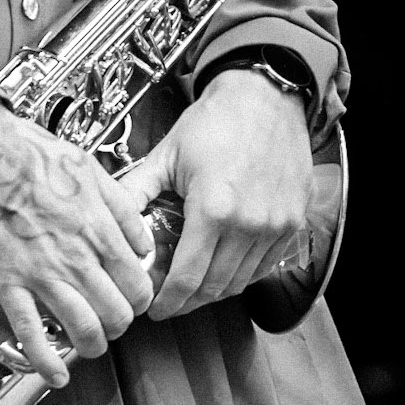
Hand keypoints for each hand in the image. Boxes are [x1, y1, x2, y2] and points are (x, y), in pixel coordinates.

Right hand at [0, 101, 155, 385]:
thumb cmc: (31, 155)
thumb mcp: (92, 170)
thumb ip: (122, 209)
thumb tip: (142, 241)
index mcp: (98, 229)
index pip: (139, 284)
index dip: (141, 298)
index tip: (134, 297)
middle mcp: (76, 257)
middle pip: (118, 314)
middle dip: (120, 323)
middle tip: (113, 319)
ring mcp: (42, 275)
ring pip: (84, 330)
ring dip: (92, 345)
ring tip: (90, 343)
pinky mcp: (9, 284)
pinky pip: (30, 335)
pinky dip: (46, 363)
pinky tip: (55, 373)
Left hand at [122, 68, 313, 319]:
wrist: (265, 96)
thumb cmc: (218, 119)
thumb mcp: (168, 154)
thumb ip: (136, 191)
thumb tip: (110, 220)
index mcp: (213, 209)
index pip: (187, 278)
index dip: (168, 301)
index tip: (155, 307)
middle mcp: (249, 224)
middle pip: (214, 288)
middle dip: (187, 301)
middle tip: (170, 300)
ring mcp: (275, 226)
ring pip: (241, 282)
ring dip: (215, 290)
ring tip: (195, 284)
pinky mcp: (293, 222)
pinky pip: (265, 266)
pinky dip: (243, 274)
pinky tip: (225, 266)